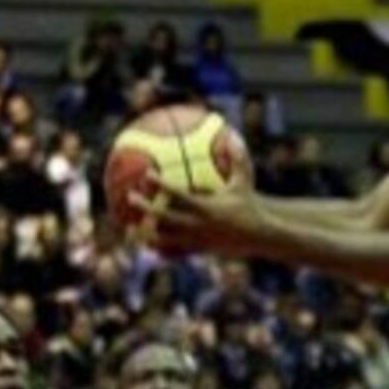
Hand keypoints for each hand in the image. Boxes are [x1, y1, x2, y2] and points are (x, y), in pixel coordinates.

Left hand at [131, 162, 259, 256]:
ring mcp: (196, 240)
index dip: (161, 184)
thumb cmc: (249, 205)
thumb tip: (232, 136)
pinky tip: (149, 245)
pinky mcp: (197, 251)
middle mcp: (197, 224)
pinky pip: (175, 252)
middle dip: (145, 208)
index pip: (178, 194)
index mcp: (205, 207)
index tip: (147, 174)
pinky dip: (161, 249)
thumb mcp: (244, 181)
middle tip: (130, 196)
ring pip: (165, 239)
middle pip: (164, 217)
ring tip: (131, 228)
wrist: (258, 236)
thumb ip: (237, 159)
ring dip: (147, 233)